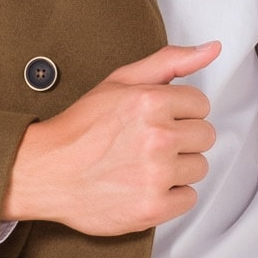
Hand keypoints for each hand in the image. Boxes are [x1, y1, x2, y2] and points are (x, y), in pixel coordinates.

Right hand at [2, 41, 220, 235]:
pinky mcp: (153, 208)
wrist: (45, 172)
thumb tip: (212, 49)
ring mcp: (156, 175)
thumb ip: (170, 62)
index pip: (201, 105)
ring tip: (143, 165)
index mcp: (151, 101)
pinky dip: (170, 196)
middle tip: (148, 143)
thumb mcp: (120, 82)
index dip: (179, 112)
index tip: (156, 119)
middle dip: (181, 138)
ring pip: (199, 167)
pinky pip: (189, 199)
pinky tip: (143, 186)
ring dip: (177, 168)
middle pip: (205, 136)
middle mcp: (157, 137)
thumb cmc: (81, 129)